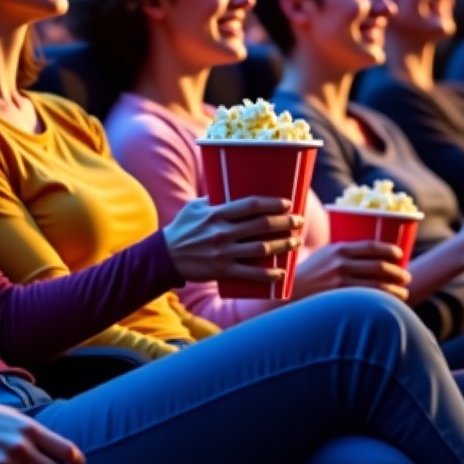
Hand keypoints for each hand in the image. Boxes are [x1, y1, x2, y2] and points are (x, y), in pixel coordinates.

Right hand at [163, 196, 302, 284]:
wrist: (166, 256)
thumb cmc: (182, 228)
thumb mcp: (194, 207)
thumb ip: (214, 199)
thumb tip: (234, 188)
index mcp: (216, 214)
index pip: (251, 205)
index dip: (272, 203)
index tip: (287, 203)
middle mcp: (222, 233)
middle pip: (261, 226)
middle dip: (284, 222)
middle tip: (298, 221)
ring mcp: (223, 253)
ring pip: (261, 249)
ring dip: (283, 245)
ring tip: (295, 241)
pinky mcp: (223, 271)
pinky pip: (251, 274)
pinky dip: (269, 274)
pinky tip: (282, 272)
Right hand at [293, 240, 410, 300]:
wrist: (288, 292)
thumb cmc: (308, 274)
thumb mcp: (323, 255)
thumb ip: (343, 253)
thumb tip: (369, 254)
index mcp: (337, 249)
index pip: (371, 246)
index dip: (389, 250)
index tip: (400, 254)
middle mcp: (340, 264)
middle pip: (379, 266)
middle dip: (398, 272)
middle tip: (406, 277)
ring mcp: (340, 282)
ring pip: (378, 285)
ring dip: (396, 290)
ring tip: (404, 292)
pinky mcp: (340, 299)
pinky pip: (369, 299)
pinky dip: (384, 301)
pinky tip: (391, 304)